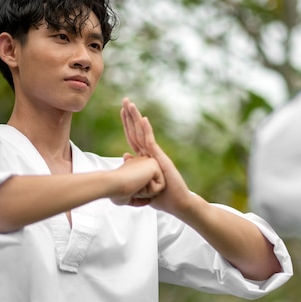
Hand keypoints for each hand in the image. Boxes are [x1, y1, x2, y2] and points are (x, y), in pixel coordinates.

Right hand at [109, 154, 164, 206]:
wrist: (112, 184)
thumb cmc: (115, 190)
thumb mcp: (127, 195)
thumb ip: (138, 196)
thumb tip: (148, 200)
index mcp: (135, 166)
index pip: (146, 183)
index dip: (138, 191)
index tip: (127, 186)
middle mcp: (142, 162)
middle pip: (153, 186)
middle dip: (143, 192)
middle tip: (130, 187)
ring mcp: (149, 162)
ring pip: (158, 186)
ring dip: (146, 192)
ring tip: (135, 185)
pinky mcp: (155, 165)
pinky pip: (161, 186)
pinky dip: (150, 190)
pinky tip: (139, 183)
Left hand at [120, 98, 191, 213]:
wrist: (178, 202)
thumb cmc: (161, 196)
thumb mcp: (142, 181)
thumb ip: (134, 168)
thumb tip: (125, 155)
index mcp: (145, 158)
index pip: (133, 137)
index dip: (127, 124)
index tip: (122, 111)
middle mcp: (150, 153)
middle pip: (137, 131)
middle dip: (130, 115)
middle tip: (125, 99)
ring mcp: (155, 155)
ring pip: (142, 133)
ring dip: (136, 118)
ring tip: (129, 104)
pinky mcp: (161, 159)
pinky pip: (151, 142)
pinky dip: (147, 130)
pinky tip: (144, 119)